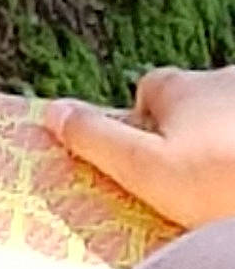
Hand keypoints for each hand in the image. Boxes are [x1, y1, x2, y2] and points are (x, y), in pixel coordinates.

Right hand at [45, 65, 234, 228]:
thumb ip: (96, 140)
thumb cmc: (225, 182)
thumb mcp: (146, 170)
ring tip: (229, 190)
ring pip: (231, 119)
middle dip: (194, 135)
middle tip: (199, 187)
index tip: (152, 166)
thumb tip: (51, 112)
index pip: (148, 91)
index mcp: (178, 87)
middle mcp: (221, 79)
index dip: (143, 127)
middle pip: (196, 105)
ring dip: (228, 142)